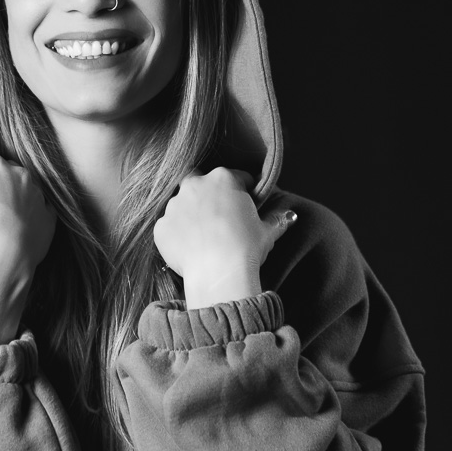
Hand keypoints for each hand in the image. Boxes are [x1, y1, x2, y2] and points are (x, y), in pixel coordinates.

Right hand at [0, 141, 55, 341]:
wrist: (4, 261)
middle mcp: (18, 174)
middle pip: (6, 166)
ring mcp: (38, 195)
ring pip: (27, 186)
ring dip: (16, 194)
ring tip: (3, 212)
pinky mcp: (49, 217)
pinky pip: (41, 209)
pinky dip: (32, 214)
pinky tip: (21, 226)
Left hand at [153, 168, 295, 309]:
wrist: (218, 273)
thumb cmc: (246, 247)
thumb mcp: (268, 231)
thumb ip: (277, 219)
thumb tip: (290, 216)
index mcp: (222, 179)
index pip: (236, 177)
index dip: (242, 190)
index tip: (245, 202)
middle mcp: (194, 185)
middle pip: (201, 183)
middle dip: (208, 194)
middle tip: (219, 216)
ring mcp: (174, 205)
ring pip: (182, 204)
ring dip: (190, 214)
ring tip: (203, 236)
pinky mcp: (161, 227)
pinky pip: (169, 227)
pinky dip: (177, 235)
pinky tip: (189, 248)